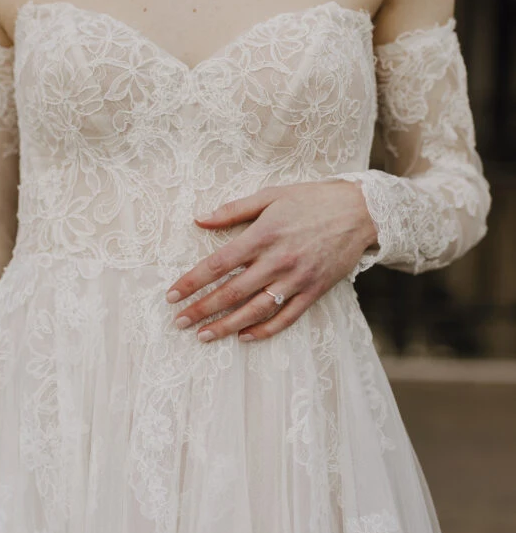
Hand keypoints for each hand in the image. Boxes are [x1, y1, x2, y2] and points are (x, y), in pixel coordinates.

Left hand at [165, 180, 377, 341]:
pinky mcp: (314, 291)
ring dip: (226, 326)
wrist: (360, 211)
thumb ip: (232, 210)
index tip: (172, 294)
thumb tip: (198, 218)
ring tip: (203, 336)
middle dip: (202, 309)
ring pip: (256, 310)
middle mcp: (278, 260)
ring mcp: (297, 279)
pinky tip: (244, 336)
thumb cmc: (311, 200)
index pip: (219, 264)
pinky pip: (286, 317)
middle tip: (178, 322)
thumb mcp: (270, 195)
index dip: (193, 281)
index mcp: (263, 235)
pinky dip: (264, 330)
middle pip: (232, 292)